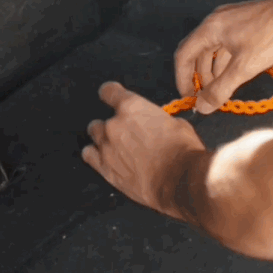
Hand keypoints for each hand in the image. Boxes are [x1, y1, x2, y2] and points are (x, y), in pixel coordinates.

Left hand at [82, 81, 205, 219]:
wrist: (179, 180)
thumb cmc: (182, 150)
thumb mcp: (176, 123)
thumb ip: (158, 119)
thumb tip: (156, 123)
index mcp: (132, 107)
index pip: (108, 91)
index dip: (110, 93)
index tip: (112, 95)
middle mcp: (114, 125)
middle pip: (100, 120)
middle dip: (111, 125)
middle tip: (125, 132)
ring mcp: (107, 148)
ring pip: (94, 136)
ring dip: (103, 139)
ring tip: (116, 147)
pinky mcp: (106, 169)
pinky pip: (89, 156)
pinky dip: (95, 155)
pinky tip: (106, 158)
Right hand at [174, 0, 272, 114]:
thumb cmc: (272, 38)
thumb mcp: (244, 68)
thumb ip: (221, 89)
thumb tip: (201, 108)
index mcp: (210, 28)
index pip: (183, 55)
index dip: (182, 78)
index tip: (188, 98)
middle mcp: (216, 21)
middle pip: (196, 51)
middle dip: (198, 76)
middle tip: (205, 97)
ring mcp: (230, 19)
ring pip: (212, 49)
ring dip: (212, 70)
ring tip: (220, 90)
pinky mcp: (244, 22)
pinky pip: (225, 44)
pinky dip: (225, 61)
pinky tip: (233, 75)